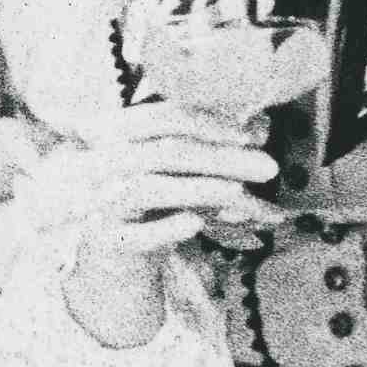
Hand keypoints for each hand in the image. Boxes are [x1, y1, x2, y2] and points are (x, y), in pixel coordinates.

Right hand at [12, 98, 286, 255]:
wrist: (100, 249)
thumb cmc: (140, 196)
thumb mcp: (163, 163)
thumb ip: (203, 143)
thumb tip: (262, 126)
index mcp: (109, 131)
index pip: (161, 117)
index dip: (209, 122)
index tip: (252, 135)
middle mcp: (98, 162)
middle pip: (165, 152)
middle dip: (222, 157)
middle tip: (269, 168)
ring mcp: (97, 202)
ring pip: (149, 188)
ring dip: (201, 188)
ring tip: (243, 194)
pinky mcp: (105, 240)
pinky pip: (135, 236)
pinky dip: (166, 228)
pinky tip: (196, 224)